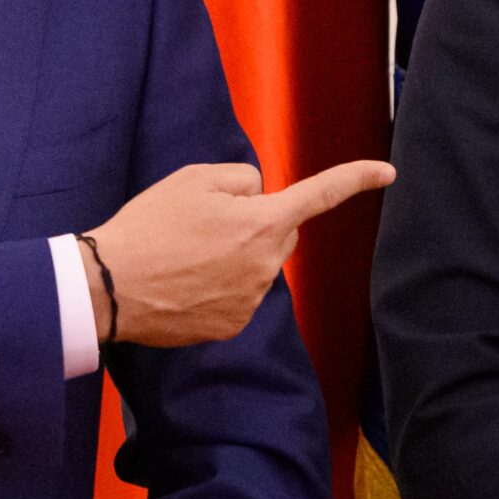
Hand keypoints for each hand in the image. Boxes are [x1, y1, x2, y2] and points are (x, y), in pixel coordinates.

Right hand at [83, 158, 393, 346]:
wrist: (110, 287)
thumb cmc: (150, 226)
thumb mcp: (193, 179)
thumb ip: (240, 180)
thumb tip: (257, 197)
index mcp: (263, 222)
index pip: (320, 194)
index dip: (356, 178)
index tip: (387, 173)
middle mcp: (267, 265)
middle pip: (279, 232)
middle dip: (255, 223)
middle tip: (204, 222)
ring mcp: (251, 300)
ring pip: (257, 265)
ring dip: (234, 256)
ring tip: (185, 255)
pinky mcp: (232, 325)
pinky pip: (239, 295)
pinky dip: (219, 286)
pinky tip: (184, 283)